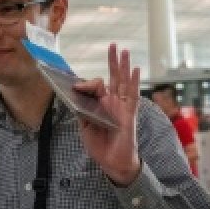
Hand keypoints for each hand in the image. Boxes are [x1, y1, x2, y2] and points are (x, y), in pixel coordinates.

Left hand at [72, 43, 140, 185]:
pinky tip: (135, 70)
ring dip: (123, 66)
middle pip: (113, 78)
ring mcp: (122, 107)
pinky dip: (134, 82)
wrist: (112, 163)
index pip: (96, 87)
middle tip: (113, 45)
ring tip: (124, 51)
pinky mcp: (129, 114)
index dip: (85, 84)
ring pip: (123, 83)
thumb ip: (82, 111)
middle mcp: (113, 103)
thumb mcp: (85, 127)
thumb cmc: (100, 146)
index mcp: (101, 105)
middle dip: (113, 61)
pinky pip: (132, 96)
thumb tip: (76, 94)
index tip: (74, 86)